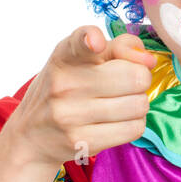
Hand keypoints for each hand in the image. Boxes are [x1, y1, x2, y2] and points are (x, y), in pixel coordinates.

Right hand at [0, 25, 157, 168]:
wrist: (33, 135)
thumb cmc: (67, 88)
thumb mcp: (83, 58)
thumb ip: (119, 47)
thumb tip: (148, 60)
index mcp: (65, 56)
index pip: (80, 42)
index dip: (91, 39)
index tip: (96, 43)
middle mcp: (64, 84)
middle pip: (136, 77)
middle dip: (140, 79)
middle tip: (126, 84)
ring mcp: (71, 115)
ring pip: (139, 105)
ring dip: (138, 103)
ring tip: (119, 103)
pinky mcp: (82, 142)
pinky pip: (134, 128)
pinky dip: (133, 123)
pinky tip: (116, 121)